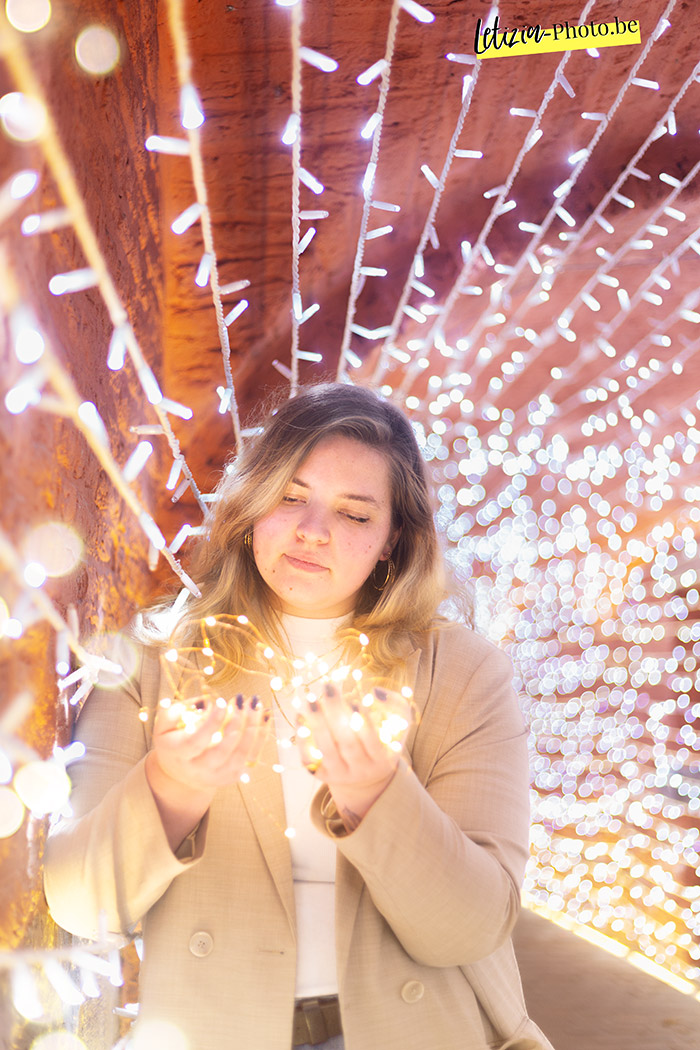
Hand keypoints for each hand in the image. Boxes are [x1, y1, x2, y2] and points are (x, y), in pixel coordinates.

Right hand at [146, 695, 269, 851]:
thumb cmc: (173, 738)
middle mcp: (196, 770)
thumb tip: (206, 703)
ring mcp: (216, 776)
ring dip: (251, 730)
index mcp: (177, 754)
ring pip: (239, 758)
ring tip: (255, 705)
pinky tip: (264, 716)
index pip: (195, 741)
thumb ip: (178, 710)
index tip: (221, 701)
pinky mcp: (231, 777)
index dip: (210, 722)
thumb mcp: (165, 722)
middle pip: (220, 752)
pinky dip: (260, 737)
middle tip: (241, 700)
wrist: (179, 769)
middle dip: (234, 725)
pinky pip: (251, 759)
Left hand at [297, 682, 399, 829]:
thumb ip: (394, 705)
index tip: (354, 701)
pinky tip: (301, 717)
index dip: (364, 723)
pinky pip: (309, 758)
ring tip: (310, 700)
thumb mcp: (398, 724)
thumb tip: (374, 693)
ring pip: (327, 751)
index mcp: (382, 759)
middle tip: (328, 688)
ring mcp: (339, 775)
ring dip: (317, 724)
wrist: (366, 776)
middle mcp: (361, 770)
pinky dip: (304, 739)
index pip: (373, 742)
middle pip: (348, 745)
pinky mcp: (321, 774)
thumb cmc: (383, 739)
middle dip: (337, 715)